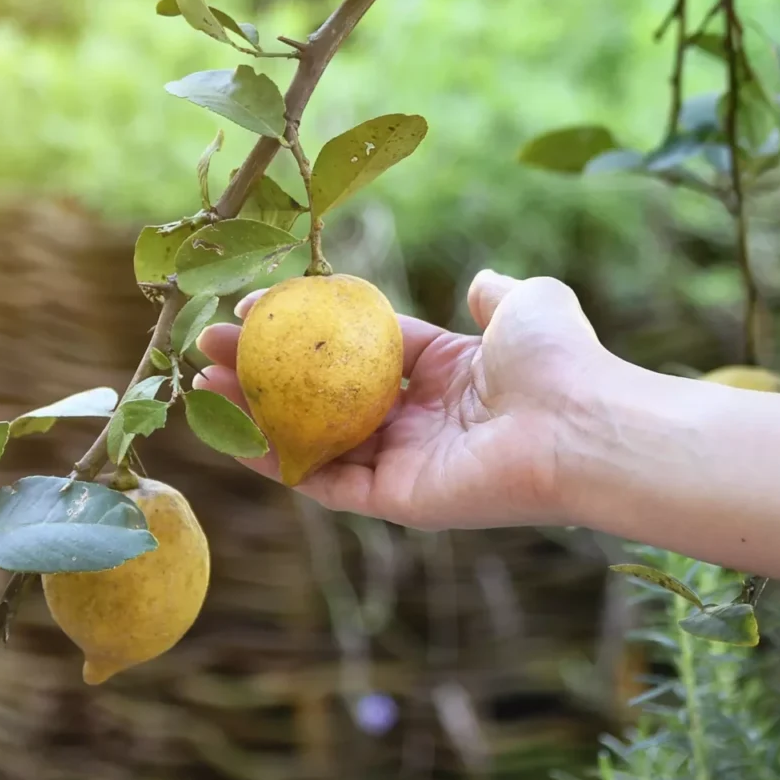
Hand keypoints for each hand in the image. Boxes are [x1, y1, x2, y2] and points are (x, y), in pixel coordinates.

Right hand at [192, 270, 615, 530]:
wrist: (579, 424)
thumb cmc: (558, 362)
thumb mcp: (524, 305)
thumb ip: (496, 294)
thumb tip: (481, 281)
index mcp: (446, 375)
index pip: (359, 349)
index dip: (305, 327)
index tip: (251, 306)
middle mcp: (419, 421)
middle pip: (322, 393)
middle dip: (262, 368)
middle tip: (207, 343)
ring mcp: (404, 462)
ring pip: (312, 437)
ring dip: (253, 412)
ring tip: (200, 382)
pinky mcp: (396, 498)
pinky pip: (323, 481)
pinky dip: (275, 460)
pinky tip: (230, 432)